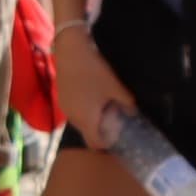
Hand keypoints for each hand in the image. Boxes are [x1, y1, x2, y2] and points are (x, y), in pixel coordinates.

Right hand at [53, 28, 131, 153]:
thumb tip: (133, 112)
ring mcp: (66, 109)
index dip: (107, 142)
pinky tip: (91, 95)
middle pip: (87, 133)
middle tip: (114, 116)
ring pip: (80, 122)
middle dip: (100, 130)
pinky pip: (75, 112)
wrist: (71, 52)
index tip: (117, 132)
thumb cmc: (94, 72)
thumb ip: (126, 103)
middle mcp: (74, 119)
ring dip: (92, 119)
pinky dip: (84, 110)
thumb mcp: (115, 87)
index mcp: (87, 120)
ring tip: (103, 104)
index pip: (95, 143)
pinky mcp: (62, 99)